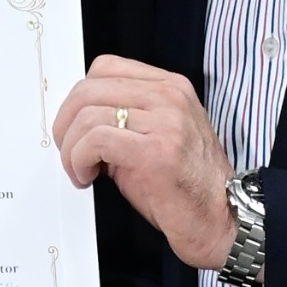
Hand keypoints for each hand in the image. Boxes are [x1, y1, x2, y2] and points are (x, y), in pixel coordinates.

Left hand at [53, 55, 233, 271]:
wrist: (221, 218)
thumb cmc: (187, 186)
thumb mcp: (155, 138)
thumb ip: (123, 121)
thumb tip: (78, 124)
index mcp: (170, 87)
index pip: (105, 68)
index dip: (78, 99)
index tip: (76, 128)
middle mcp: (169, 97)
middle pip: (89, 88)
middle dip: (66, 124)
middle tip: (68, 152)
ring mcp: (165, 122)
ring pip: (88, 115)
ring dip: (71, 148)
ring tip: (80, 170)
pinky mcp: (156, 152)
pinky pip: (97, 140)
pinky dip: (79, 160)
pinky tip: (87, 176)